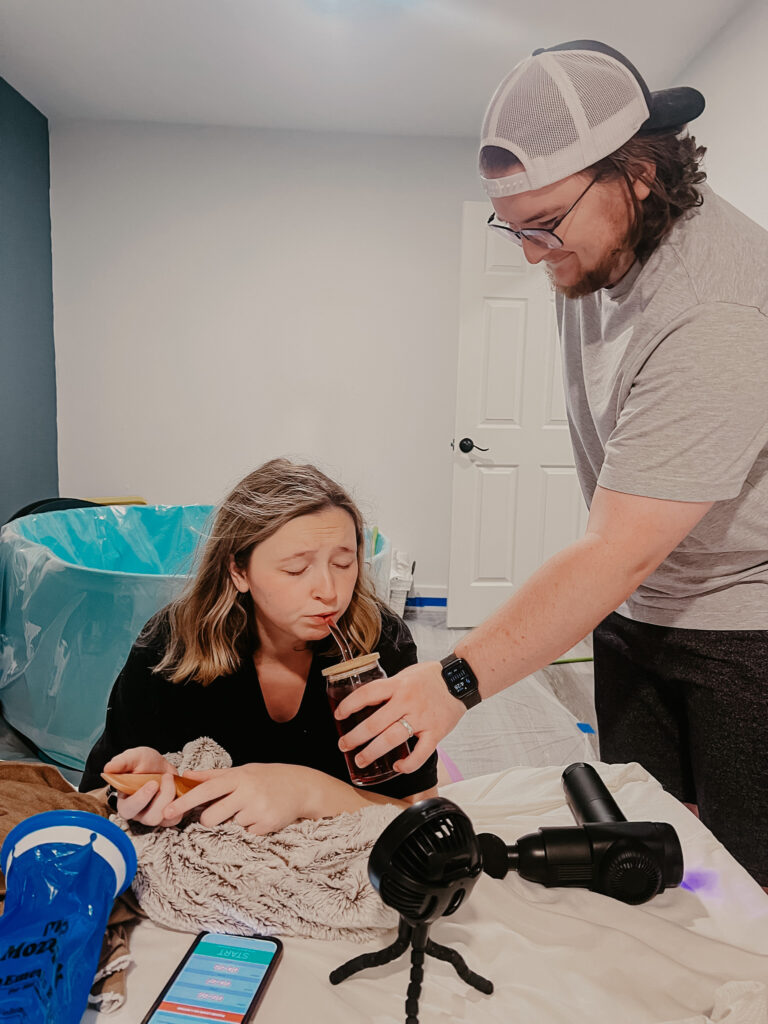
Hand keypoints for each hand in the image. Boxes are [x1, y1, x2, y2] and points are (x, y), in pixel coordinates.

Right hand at [103, 746, 177, 825]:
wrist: (160, 766)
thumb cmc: (143, 764)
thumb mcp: (133, 757)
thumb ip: (122, 762)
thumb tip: (108, 768)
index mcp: (126, 802)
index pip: (129, 809)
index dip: (141, 799)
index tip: (152, 784)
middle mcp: (139, 813)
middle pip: (150, 818)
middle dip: (161, 798)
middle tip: (165, 778)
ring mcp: (154, 816)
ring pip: (164, 817)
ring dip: (171, 796)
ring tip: (170, 778)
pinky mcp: (168, 816)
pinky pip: (176, 817)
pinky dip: (181, 802)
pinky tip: (177, 787)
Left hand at [161, 763, 313, 834]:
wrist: (301, 786)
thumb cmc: (266, 777)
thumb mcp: (241, 771)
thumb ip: (212, 775)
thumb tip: (185, 774)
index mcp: (238, 777)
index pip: (205, 789)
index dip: (185, 801)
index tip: (166, 811)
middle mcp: (246, 792)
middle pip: (211, 817)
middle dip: (211, 819)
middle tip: (226, 810)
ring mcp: (257, 809)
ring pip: (229, 826)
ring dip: (235, 822)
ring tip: (250, 809)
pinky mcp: (267, 825)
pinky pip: (246, 834)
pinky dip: (250, 828)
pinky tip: (262, 816)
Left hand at [334, 661, 464, 772]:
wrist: (462, 678)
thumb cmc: (431, 677)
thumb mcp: (406, 674)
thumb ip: (389, 688)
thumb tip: (367, 701)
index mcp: (398, 685)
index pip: (367, 694)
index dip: (349, 705)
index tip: (339, 715)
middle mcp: (407, 701)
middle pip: (374, 723)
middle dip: (355, 737)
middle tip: (344, 745)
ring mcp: (422, 718)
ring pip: (392, 739)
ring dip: (373, 752)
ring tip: (361, 760)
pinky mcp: (436, 732)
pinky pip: (420, 753)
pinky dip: (408, 763)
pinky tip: (397, 766)